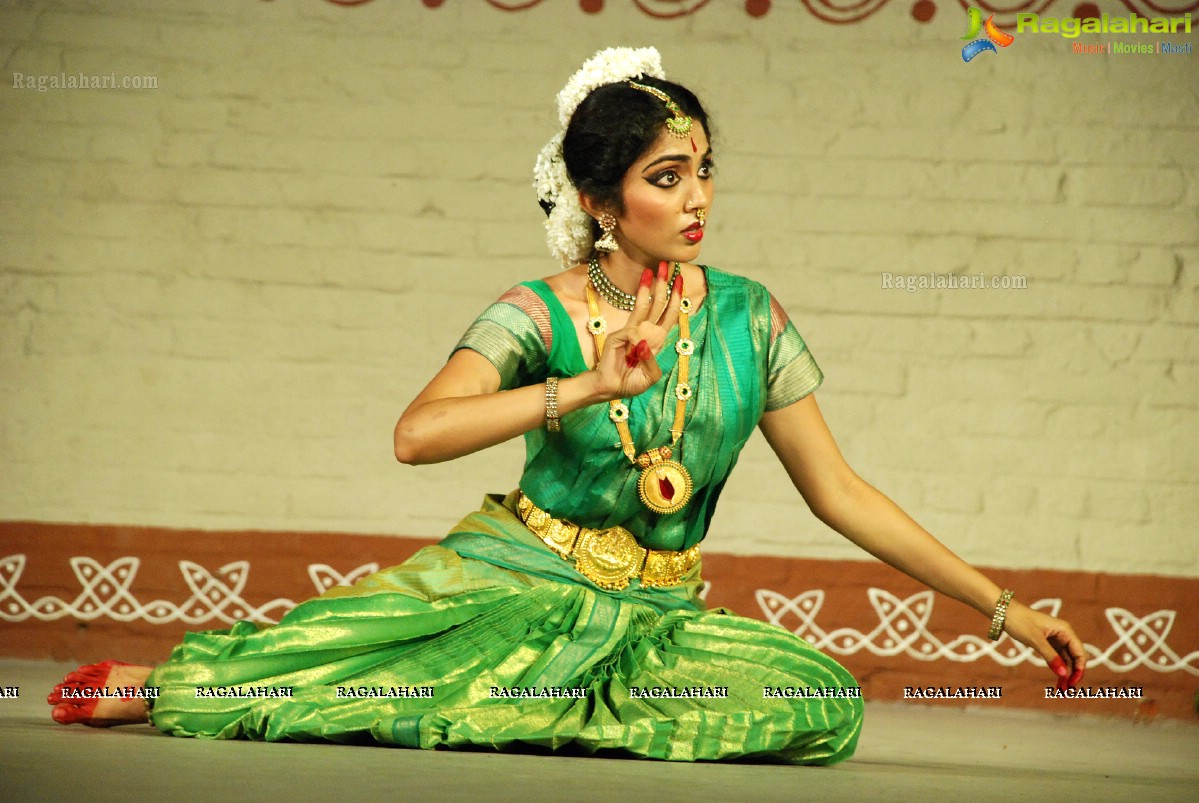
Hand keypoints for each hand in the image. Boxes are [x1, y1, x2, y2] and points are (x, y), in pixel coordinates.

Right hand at [592, 261, 683, 400]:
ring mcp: (632, 331)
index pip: (668, 314)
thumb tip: (644, 342)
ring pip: (643, 306)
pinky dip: (636, 342)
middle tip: (665, 265)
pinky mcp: (619, 335)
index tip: (679, 280)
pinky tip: (632, 354)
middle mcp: (645, 331)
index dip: (675, 297)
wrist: (611, 388)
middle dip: (662, 285)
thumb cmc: (631, 382)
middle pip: (657, 304)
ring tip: (649, 271)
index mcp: (655, 339)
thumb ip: (652, 361)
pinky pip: (632, 332)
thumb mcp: (651, 376)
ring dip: (647, 288)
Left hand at [1002, 602, 1086, 689]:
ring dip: (1065, 672)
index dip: (1079, 669)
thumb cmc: (1020, 621)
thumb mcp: (1035, 640)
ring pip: (1066, 659)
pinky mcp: (1047, 642)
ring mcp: (1056, 638)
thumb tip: (1063, 674)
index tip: (1072, 683)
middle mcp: (1064, 634)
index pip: (1080, 653)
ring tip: (1060, 688)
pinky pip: (1056, 657)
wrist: (1004, 612)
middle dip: (1072, 673)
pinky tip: (1057, 678)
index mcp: (1065, 630)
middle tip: (1065, 690)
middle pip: (1074, 657)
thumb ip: (1050, 656)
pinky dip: (1057, 667)